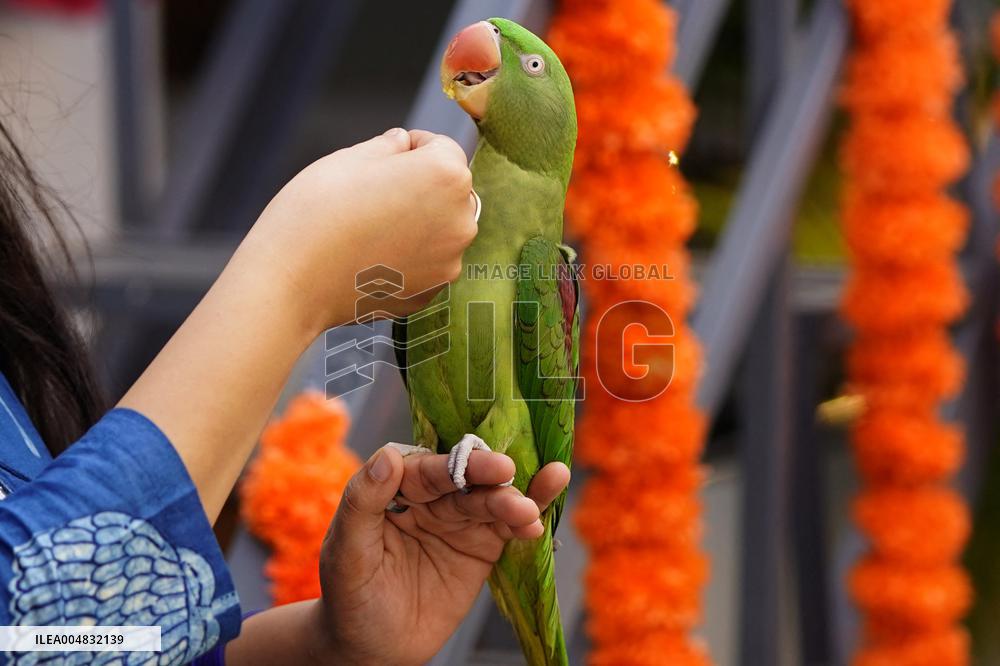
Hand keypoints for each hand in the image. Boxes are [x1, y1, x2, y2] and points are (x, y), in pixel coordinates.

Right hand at [239, 128, 477, 332]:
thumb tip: (401, 142)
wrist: (293, 282)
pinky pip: (427, 263)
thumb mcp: (349, 158)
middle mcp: (460, 220)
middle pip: (448, 192)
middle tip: (374, 194)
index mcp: (446, 176)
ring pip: (440, 229)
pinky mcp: (432, 291)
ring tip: (370, 228)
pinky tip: (371, 255)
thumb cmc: (316, 214)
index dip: (413, 147)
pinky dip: (408, 256)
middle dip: (420, 186)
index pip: (444, 148)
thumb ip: (388, 146)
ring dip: (417, 223)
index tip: (388, 157)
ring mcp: (449, 261)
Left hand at [317, 445, 570, 664]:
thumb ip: (362, 502)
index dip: (452, 464)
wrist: (373, 648)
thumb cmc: (349, 596)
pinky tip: (538, 523)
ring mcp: (459, 521)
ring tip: (529, 512)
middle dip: (487, 475)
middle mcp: (430, 497)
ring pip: (490, 501)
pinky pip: (506, 530)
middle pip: (464, 479)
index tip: (475, 464)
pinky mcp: (482, 547)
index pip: (426, 469)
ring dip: (514, 500)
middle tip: (508, 472)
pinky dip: (525, 523)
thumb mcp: (346, 551)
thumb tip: (387, 456)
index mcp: (395, 488)